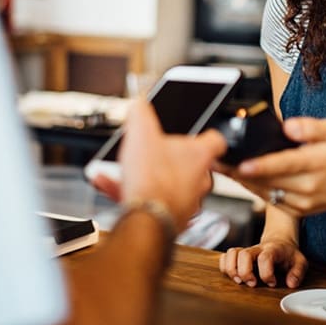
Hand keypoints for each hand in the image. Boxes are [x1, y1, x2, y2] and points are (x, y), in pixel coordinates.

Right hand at [95, 100, 226, 231]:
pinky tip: (109, 184)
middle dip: (168, 157)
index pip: (216, 140)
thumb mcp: (141, 133)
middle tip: (151, 151)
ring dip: (146, 175)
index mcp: (199, 155)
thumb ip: (141, 113)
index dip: (206, 134)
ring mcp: (187, 201)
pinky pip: (152, 200)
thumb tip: (138, 104)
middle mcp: (199, 180)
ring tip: (123, 169)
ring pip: (167, 183)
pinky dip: (132, 192)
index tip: (198, 133)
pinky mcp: (172, 219)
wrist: (145, 220)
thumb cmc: (152, 179)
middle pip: (190, 163)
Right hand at [218, 237, 307, 287]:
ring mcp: (246, 251)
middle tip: (252, 284)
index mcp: (273, 250)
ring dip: (232, 269)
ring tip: (239, 281)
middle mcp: (257, 249)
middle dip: (245, 272)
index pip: (265, 258)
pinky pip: (225, 257)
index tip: (272, 282)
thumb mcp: (300, 261)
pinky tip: (234, 275)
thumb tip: (290, 283)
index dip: (266, 273)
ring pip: (231, 253)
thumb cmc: (288, 254)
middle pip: (244, 255)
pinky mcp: (238, 255)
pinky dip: (225, 267)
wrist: (279, 240)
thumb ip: (298, 272)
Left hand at [224, 117, 325, 216]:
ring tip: (220, 167)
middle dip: (239, 171)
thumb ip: (310, 127)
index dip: (262, 166)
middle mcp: (309, 186)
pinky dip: (253, 189)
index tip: (242, 164)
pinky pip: (270, 200)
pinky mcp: (297, 211)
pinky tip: (239, 177)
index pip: (285, 165)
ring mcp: (302, 202)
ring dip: (241, 181)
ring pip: (266, 192)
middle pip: (269, 180)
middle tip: (216, 159)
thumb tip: (288, 127)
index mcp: (317, 163)